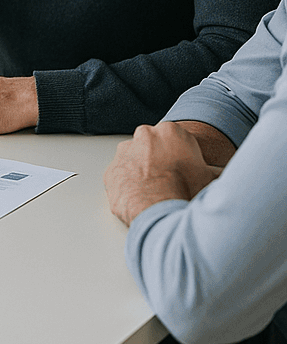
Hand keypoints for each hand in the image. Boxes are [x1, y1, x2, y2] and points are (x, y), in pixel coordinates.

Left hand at [104, 121, 219, 225]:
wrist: (159, 213)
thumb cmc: (186, 193)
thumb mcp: (212, 179)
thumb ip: (218, 171)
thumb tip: (232, 176)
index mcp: (170, 131)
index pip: (176, 140)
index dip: (182, 158)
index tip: (185, 171)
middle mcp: (143, 136)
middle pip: (154, 148)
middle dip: (161, 163)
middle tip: (173, 183)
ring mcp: (124, 153)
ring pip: (136, 161)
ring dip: (144, 174)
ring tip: (158, 194)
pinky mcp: (110, 171)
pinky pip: (122, 178)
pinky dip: (130, 187)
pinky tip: (144, 200)